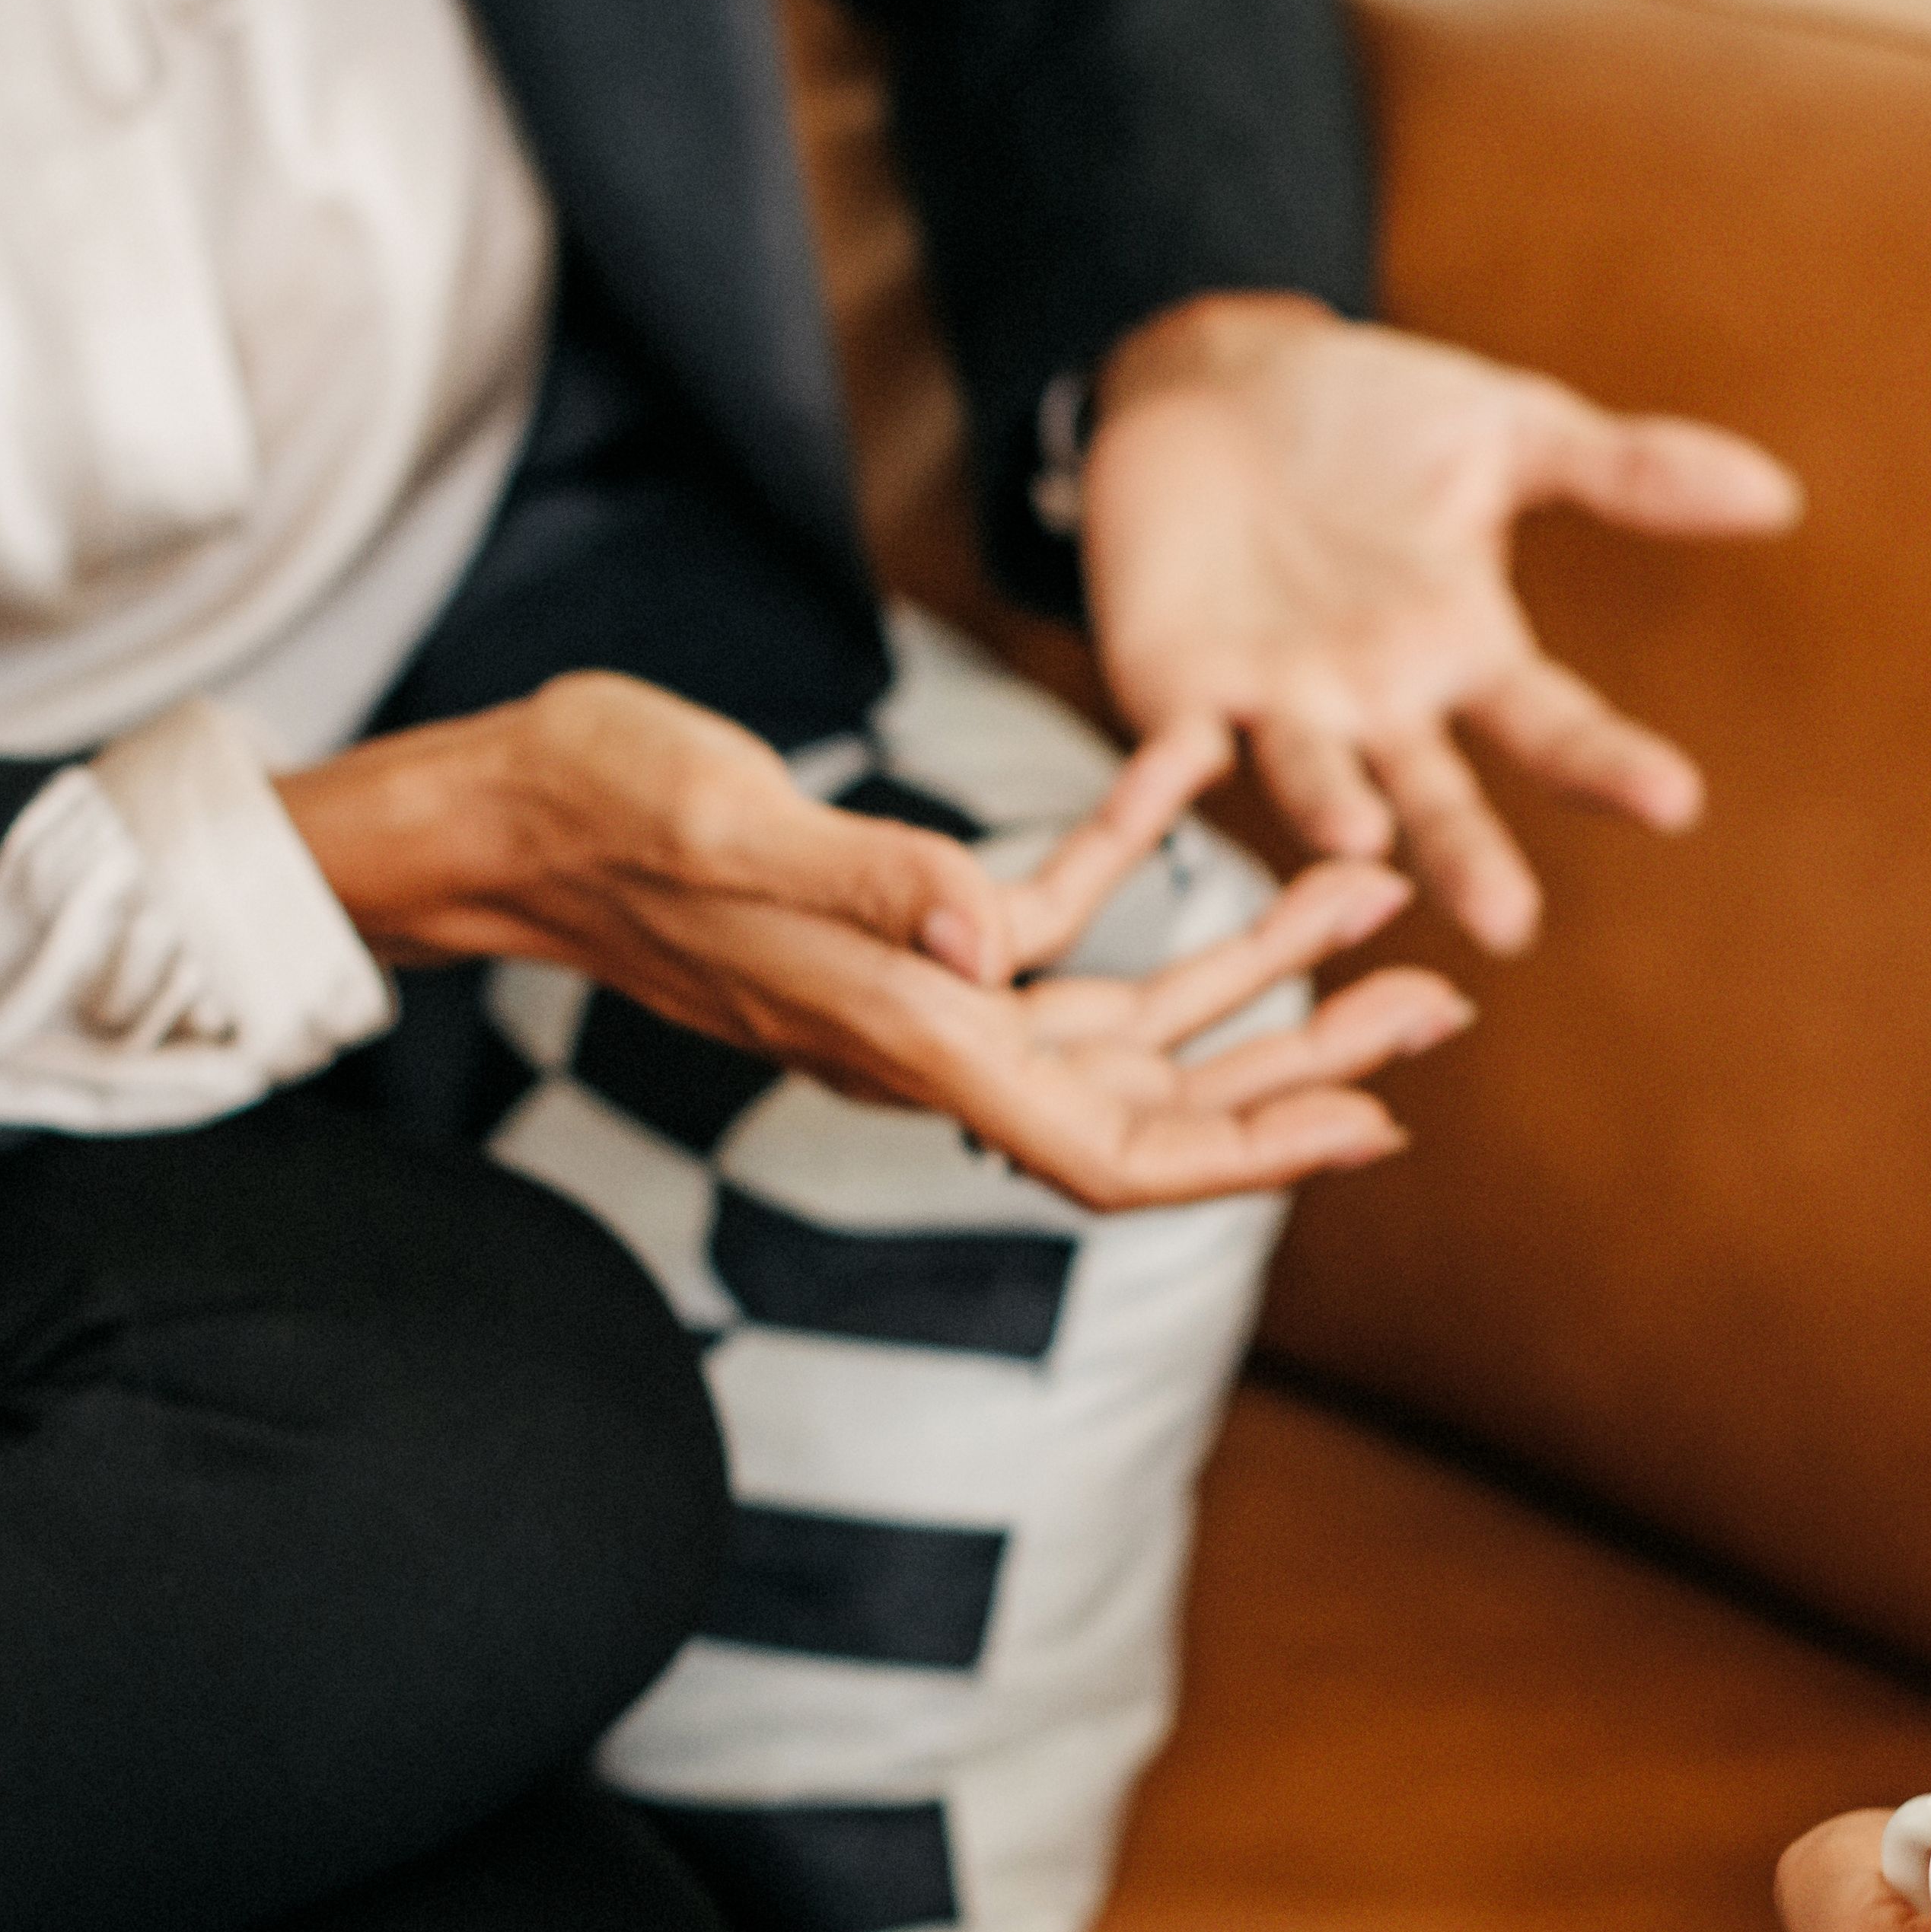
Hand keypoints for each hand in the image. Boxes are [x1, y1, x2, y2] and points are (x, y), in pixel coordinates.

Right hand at [284, 670, 1470, 1210]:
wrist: (489, 815)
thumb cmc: (590, 811)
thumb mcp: (727, 818)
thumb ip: (866, 877)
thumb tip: (994, 937)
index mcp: (907, 1034)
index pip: (1113, 1148)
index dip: (1252, 1154)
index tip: (1378, 1129)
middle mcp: (928, 1035)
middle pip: (1156, 1093)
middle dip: (1303, 1059)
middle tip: (1441, 1000)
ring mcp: (917, 992)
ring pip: (1125, 1009)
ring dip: (1248, 959)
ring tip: (1367, 893)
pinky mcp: (898, 929)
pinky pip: (1048, 917)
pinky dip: (1130, 856)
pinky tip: (1193, 777)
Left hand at [1071, 294, 1802, 951]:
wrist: (1210, 388)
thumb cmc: (1367, 420)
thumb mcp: (1505, 428)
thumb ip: (1628, 471)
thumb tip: (1778, 496)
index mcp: (1467, 654)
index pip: (1554, 726)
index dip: (1609, 767)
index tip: (1673, 800)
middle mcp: (1382, 709)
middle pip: (1437, 799)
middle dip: (1469, 857)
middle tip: (1509, 921)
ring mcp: (1281, 713)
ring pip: (1313, 787)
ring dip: (1335, 818)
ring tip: (1364, 838)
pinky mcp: (1176, 698)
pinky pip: (1168, 756)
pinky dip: (1161, 783)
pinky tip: (1161, 799)